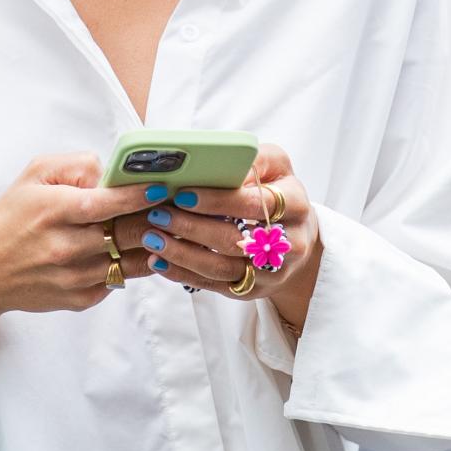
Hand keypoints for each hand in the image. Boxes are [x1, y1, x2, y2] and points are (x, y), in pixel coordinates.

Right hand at [0, 151, 160, 332]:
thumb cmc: (12, 217)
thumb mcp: (34, 175)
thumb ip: (75, 165)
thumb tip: (112, 172)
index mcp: (53, 211)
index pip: (105, 203)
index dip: (138, 196)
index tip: (161, 188)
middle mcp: (63, 246)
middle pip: (126, 234)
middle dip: (155, 220)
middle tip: (173, 208)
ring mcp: (72, 276)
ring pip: (130, 261)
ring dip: (151, 246)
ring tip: (164, 229)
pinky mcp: (78, 299)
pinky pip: (118, 282)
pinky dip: (131, 267)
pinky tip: (136, 253)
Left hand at [140, 141, 321, 333]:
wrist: (298, 237)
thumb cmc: (277, 191)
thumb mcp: (275, 166)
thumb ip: (251, 160)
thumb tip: (217, 164)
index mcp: (296, 205)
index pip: (255, 204)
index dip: (218, 200)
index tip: (183, 194)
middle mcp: (290, 243)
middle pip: (236, 240)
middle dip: (192, 228)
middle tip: (158, 215)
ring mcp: (272, 272)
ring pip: (222, 268)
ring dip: (182, 254)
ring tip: (152, 238)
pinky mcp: (254, 290)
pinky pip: (215, 285)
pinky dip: (183, 274)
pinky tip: (159, 261)